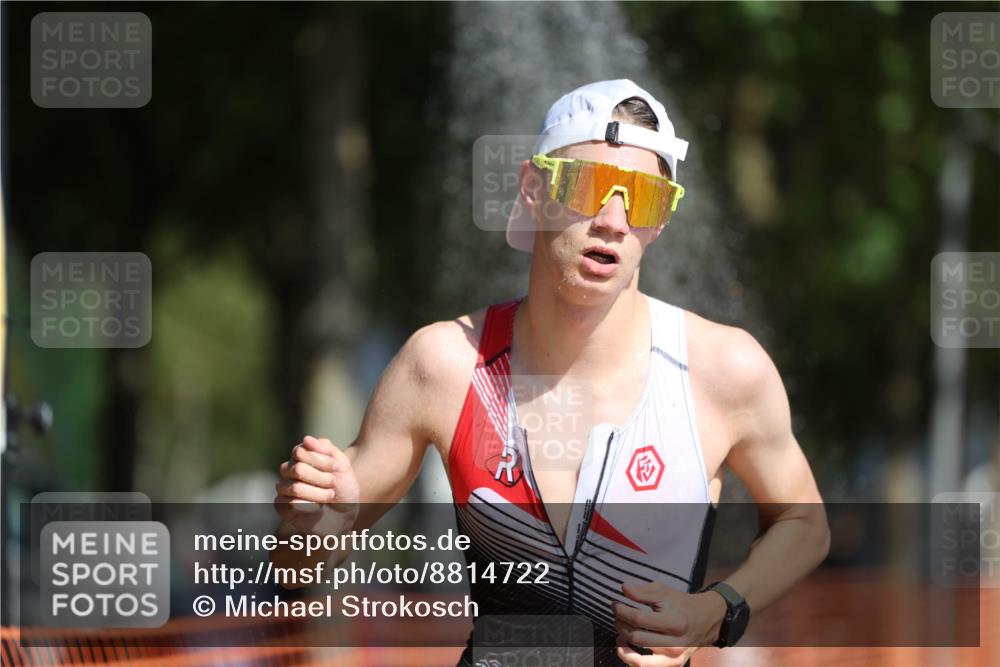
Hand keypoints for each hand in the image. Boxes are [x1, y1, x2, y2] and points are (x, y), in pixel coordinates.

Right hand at [273, 435, 359, 536]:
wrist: (345, 514)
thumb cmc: (343, 487)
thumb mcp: (341, 464)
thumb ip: (325, 448)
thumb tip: (306, 438)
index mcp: (301, 457)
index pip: (300, 451)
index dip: (321, 461)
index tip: (337, 468)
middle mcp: (288, 470)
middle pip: (298, 469)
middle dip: (321, 478)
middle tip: (333, 484)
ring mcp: (283, 488)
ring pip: (295, 488)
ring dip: (318, 494)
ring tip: (329, 496)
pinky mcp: (282, 506)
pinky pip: (290, 504)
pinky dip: (309, 506)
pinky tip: (317, 508)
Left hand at [612, 580, 726, 665]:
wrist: (704, 620)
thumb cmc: (681, 604)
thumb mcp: (664, 591)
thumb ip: (643, 591)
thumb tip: (624, 589)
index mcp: (675, 622)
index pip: (639, 619)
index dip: (622, 611)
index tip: (615, 604)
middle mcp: (676, 644)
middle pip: (637, 638)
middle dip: (620, 625)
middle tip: (616, 616)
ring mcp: (675, 658)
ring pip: (639, 659)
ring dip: (623, 643)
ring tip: (620, 632)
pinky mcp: (673, 665)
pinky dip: (631, 659)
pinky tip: (625, 647)